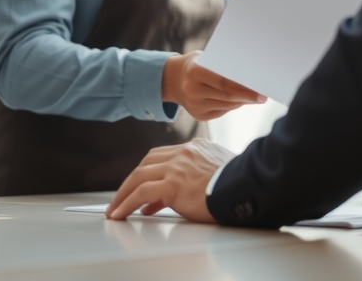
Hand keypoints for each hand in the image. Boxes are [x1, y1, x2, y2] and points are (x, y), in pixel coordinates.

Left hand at [106, 138, 234, 221]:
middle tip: (123, 195)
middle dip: (132, 179)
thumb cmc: (241, 185)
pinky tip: (120, 213)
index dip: (151, 171)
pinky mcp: (172, 184)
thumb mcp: (222, 172)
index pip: (165, 156)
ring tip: (114, 208)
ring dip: (123, 193)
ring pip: (139, 176)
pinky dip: (126, 203)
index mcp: (197, 148)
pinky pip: (140, 193)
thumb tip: (189, 193)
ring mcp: (176, 166)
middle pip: (147, 162)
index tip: (144, 188)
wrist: (247, 189)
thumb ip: (203, 176)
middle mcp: (184, 153)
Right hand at [162, 51, 265, 120]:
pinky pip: (222, 111)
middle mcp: (192, 90)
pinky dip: (233, 105)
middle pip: (227, 96)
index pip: (223, 82)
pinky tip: (240, 100)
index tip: (260, 90)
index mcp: (194, 72)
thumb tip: (250, 78)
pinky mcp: (198, 116)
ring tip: (255, 98)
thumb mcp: (206, 59)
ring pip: (226, 105)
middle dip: (247, 97)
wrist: (173, 79)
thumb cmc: (197, 64)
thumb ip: (223, 67)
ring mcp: (194, 105)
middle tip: (263, 97)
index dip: (243, 88)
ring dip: (242, 102)